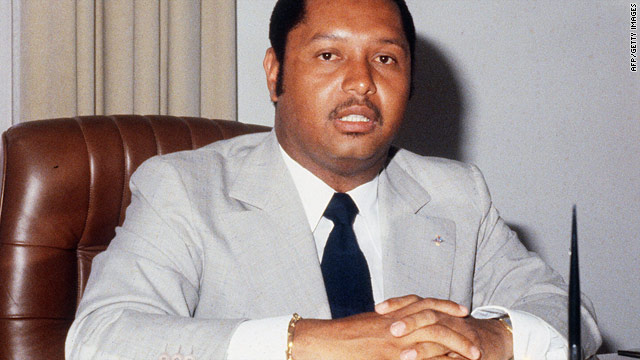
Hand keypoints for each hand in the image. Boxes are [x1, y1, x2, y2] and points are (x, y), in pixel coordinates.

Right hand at [292, 296, 478, 359]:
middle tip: (475, 337)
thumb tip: (399, 323)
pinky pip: (422, 358)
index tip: (462, 309)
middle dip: (458, 329)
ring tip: (474, 356)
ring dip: (456, 347)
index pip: (425, 304)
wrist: (325, 342)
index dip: (446, 305)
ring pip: (435, 340)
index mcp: (393, 313)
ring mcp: (396, 343)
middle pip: (436, 321)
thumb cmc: (344, 334)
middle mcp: (398, 325)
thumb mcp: (370, 323)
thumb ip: (388, 321)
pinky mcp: (391, 357)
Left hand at [378, 296, 513, 359]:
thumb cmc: (455, 334)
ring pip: (440, 336)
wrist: (492, 341)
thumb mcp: (433, 325)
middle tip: (392, 330)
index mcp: (436, 311)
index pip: (414, 302)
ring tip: (404, 356)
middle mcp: (447, 319)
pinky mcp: (471, 351)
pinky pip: (455, 358)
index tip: (378, 308)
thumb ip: (413, 323)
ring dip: (422, 347)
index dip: (397, 303)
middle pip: (427, 314)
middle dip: (409, 321)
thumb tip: (381, 321)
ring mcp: (460, 334)